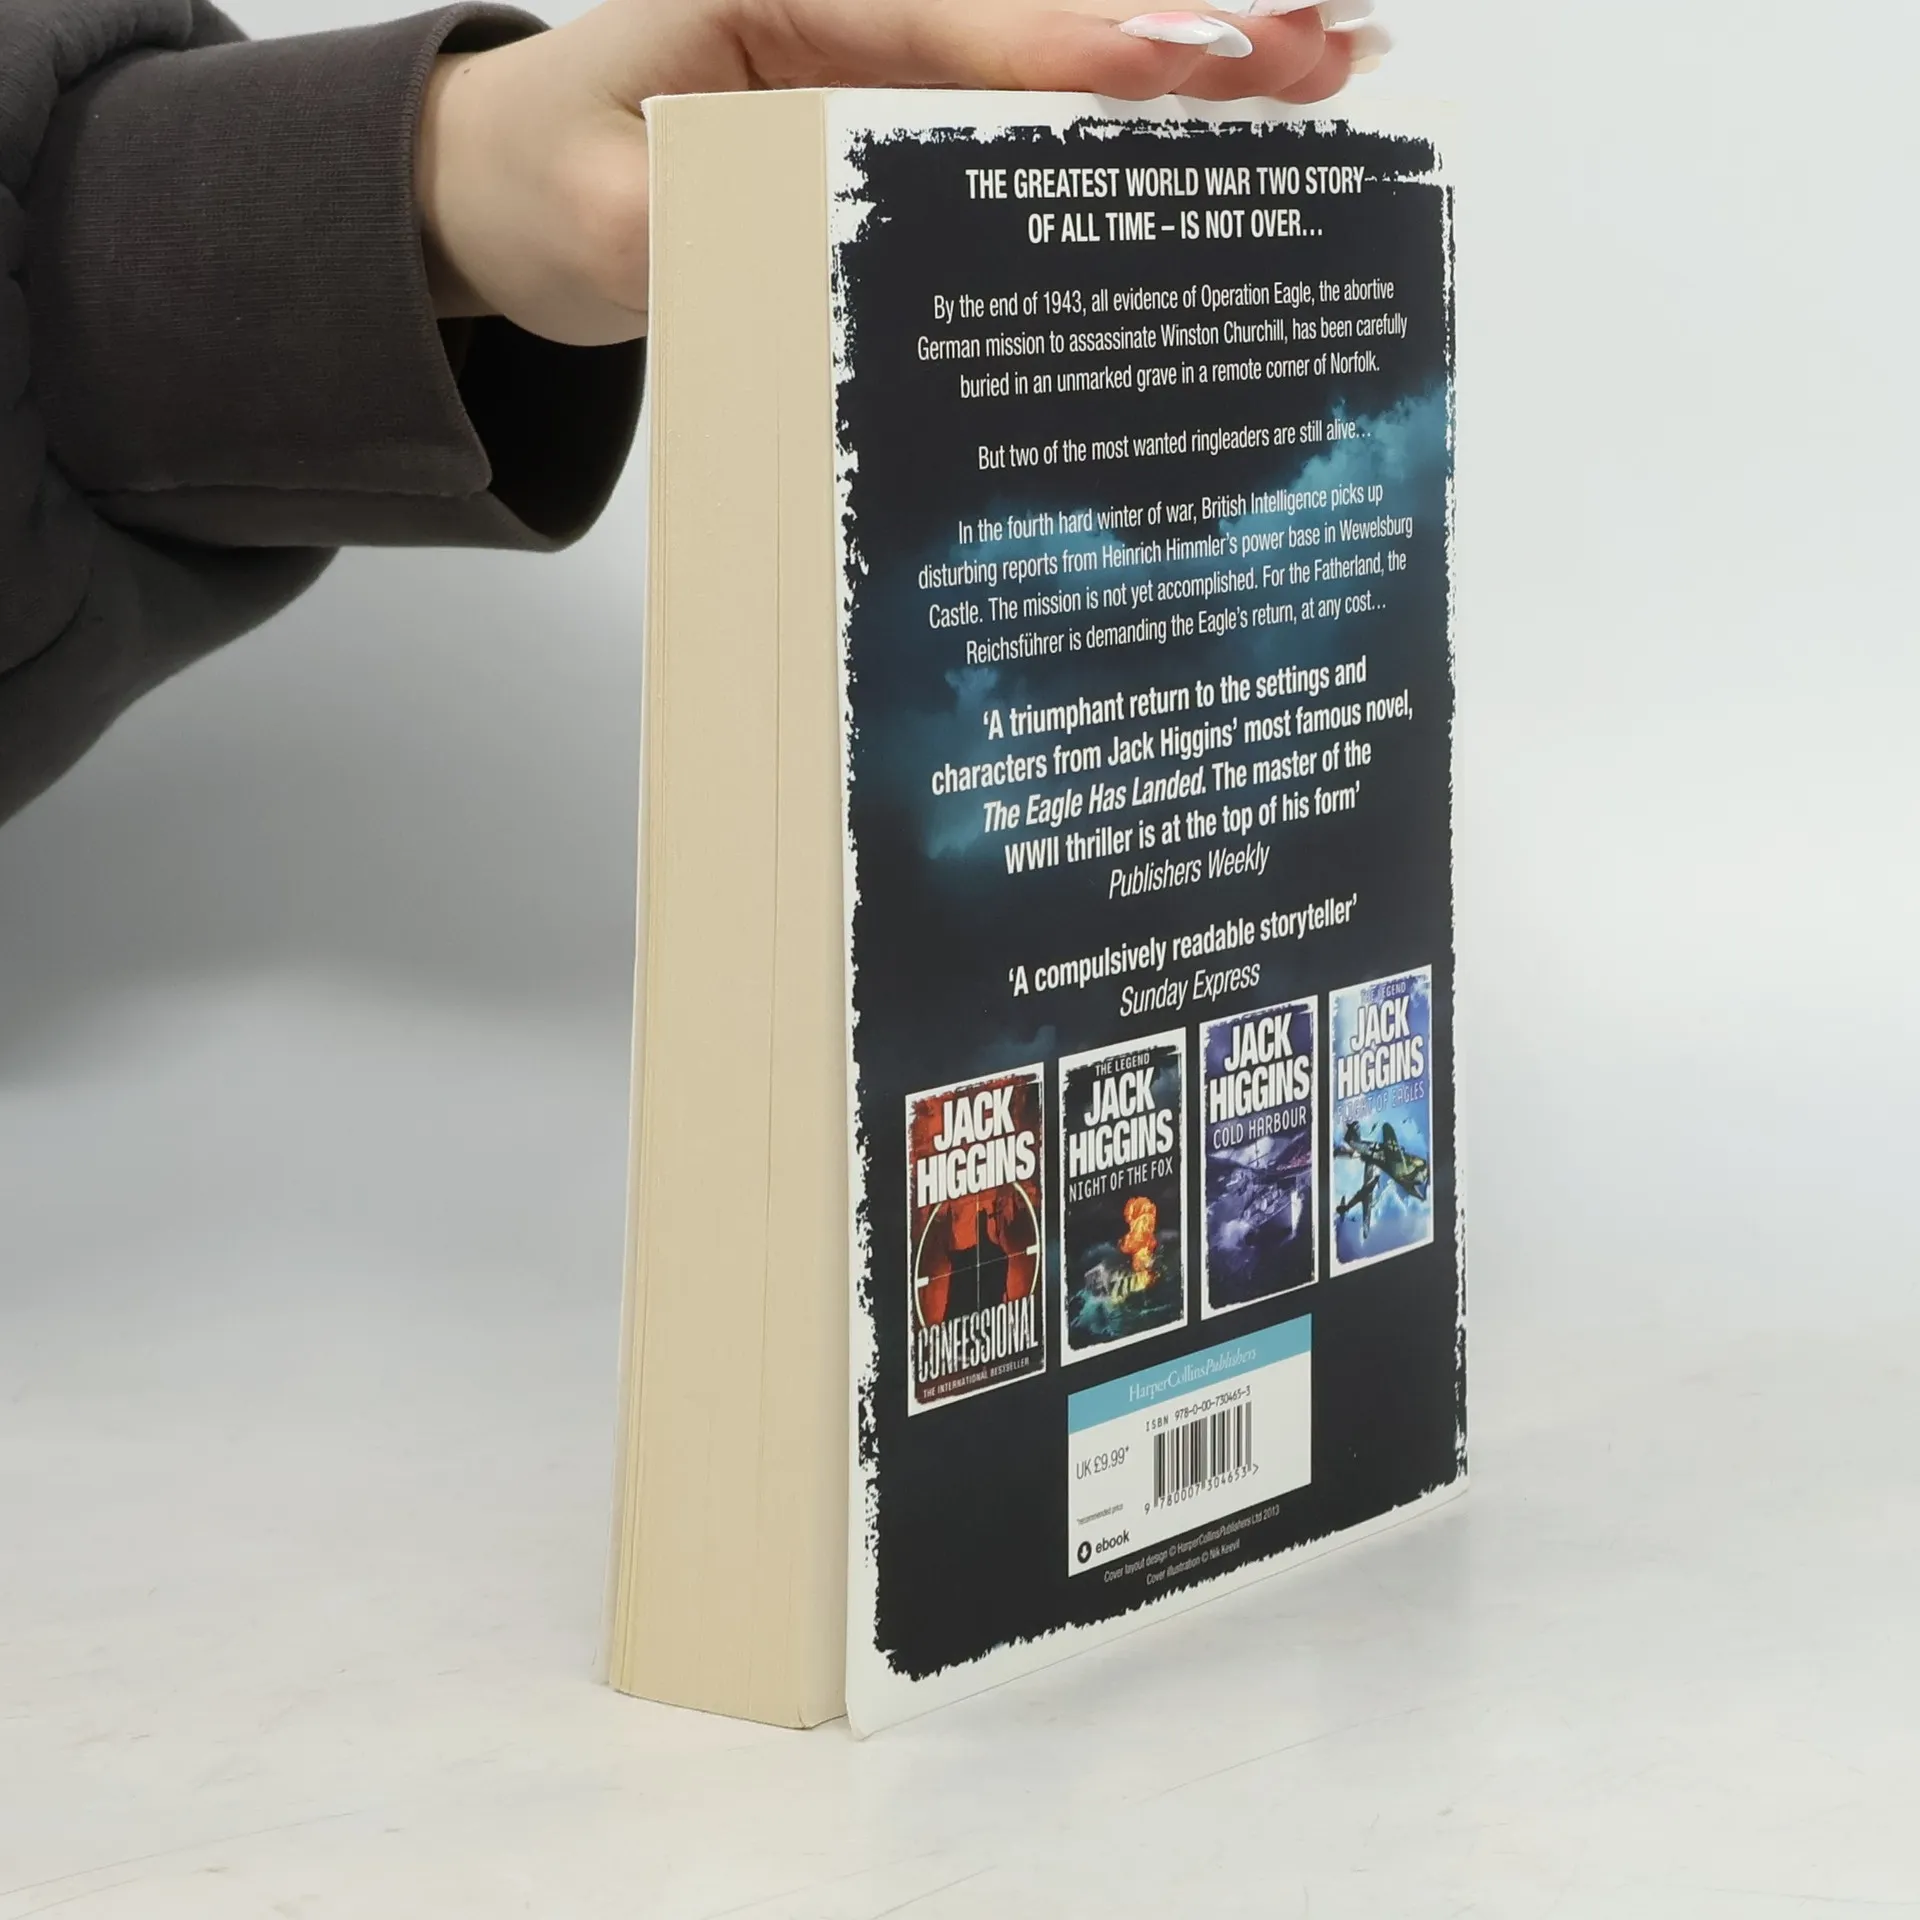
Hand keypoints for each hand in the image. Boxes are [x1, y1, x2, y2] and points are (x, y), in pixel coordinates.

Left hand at [416, 0, 1384, 347]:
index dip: (1072, 52)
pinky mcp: (901, 104)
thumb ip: (709, 235)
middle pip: (1035, 15)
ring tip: (1330, 57)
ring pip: (1052, 49)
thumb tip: (836, 265)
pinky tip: (1232, 99)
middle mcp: (847, 8)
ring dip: (1191, 52)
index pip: (945, 25)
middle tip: (1325, 45)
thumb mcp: (607, 224)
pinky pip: (1027, 101)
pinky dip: (1128, 105)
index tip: (1186, 59)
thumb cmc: (552, 180)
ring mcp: (883, 53)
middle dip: (1182, 32)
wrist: (514, 186)